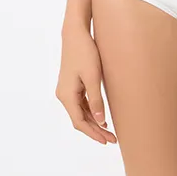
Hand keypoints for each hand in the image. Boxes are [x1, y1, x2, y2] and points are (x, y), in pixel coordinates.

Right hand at [55, 25, 116, 145]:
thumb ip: (96, 100)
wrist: (75, 34)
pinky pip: (80, 105)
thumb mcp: (93, 77)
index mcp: (66, 95)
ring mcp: (66, 91)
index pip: (79, 122)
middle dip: (96, 131)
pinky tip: (102, 118)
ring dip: (94, 124)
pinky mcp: (71, 86)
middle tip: (113, 140)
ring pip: (80, 114)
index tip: (107, 141)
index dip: (93, 133)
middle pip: (79, 120)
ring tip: (110, 132)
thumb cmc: (85, 52)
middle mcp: (63, 95)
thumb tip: (100, 121)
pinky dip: (91, 114)